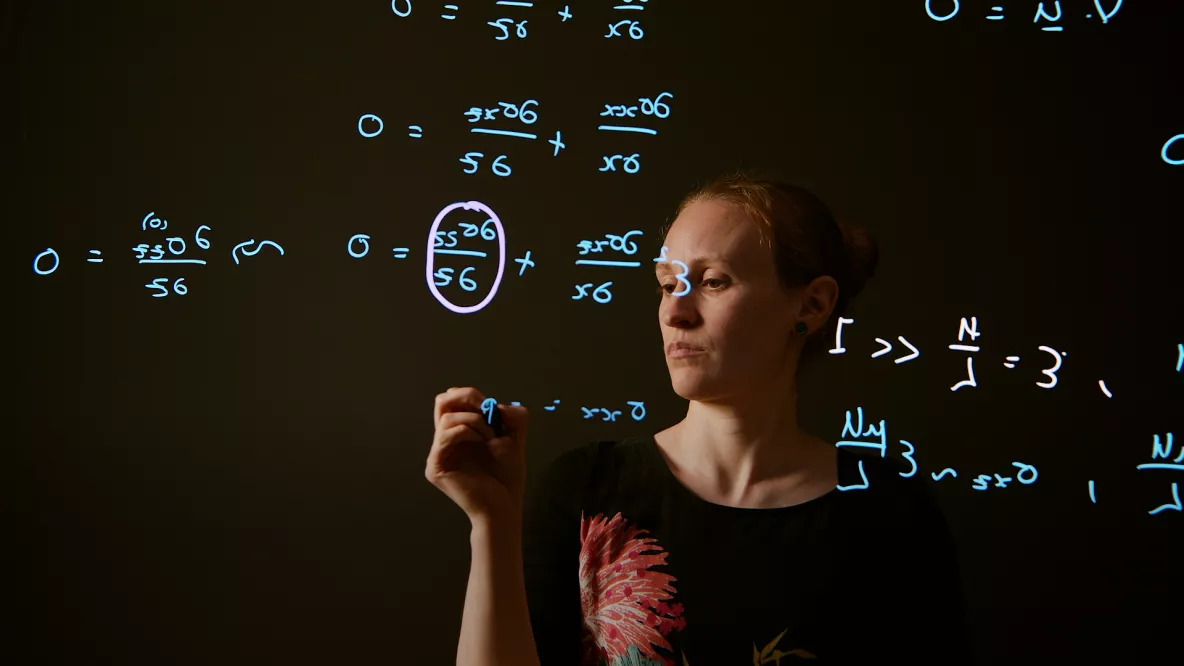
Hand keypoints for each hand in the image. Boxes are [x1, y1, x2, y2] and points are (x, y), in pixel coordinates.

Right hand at [425, 387, 529, 523]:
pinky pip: (444, 436)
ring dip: (472, 419)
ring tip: (489, 435)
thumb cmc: (507, 477)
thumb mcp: (516, 440)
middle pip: (441, 402)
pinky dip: (466, 430)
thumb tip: (499, 405)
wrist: (504, 506)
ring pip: (445, 418)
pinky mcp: (436, 467)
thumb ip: (514, 417)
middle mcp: (445, 442)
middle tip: (485, 411)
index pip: (453, 400)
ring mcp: (439, 455)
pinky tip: (482, 440)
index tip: (490, 407)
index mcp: (460, 434)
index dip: (470, 395)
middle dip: (465, 397)